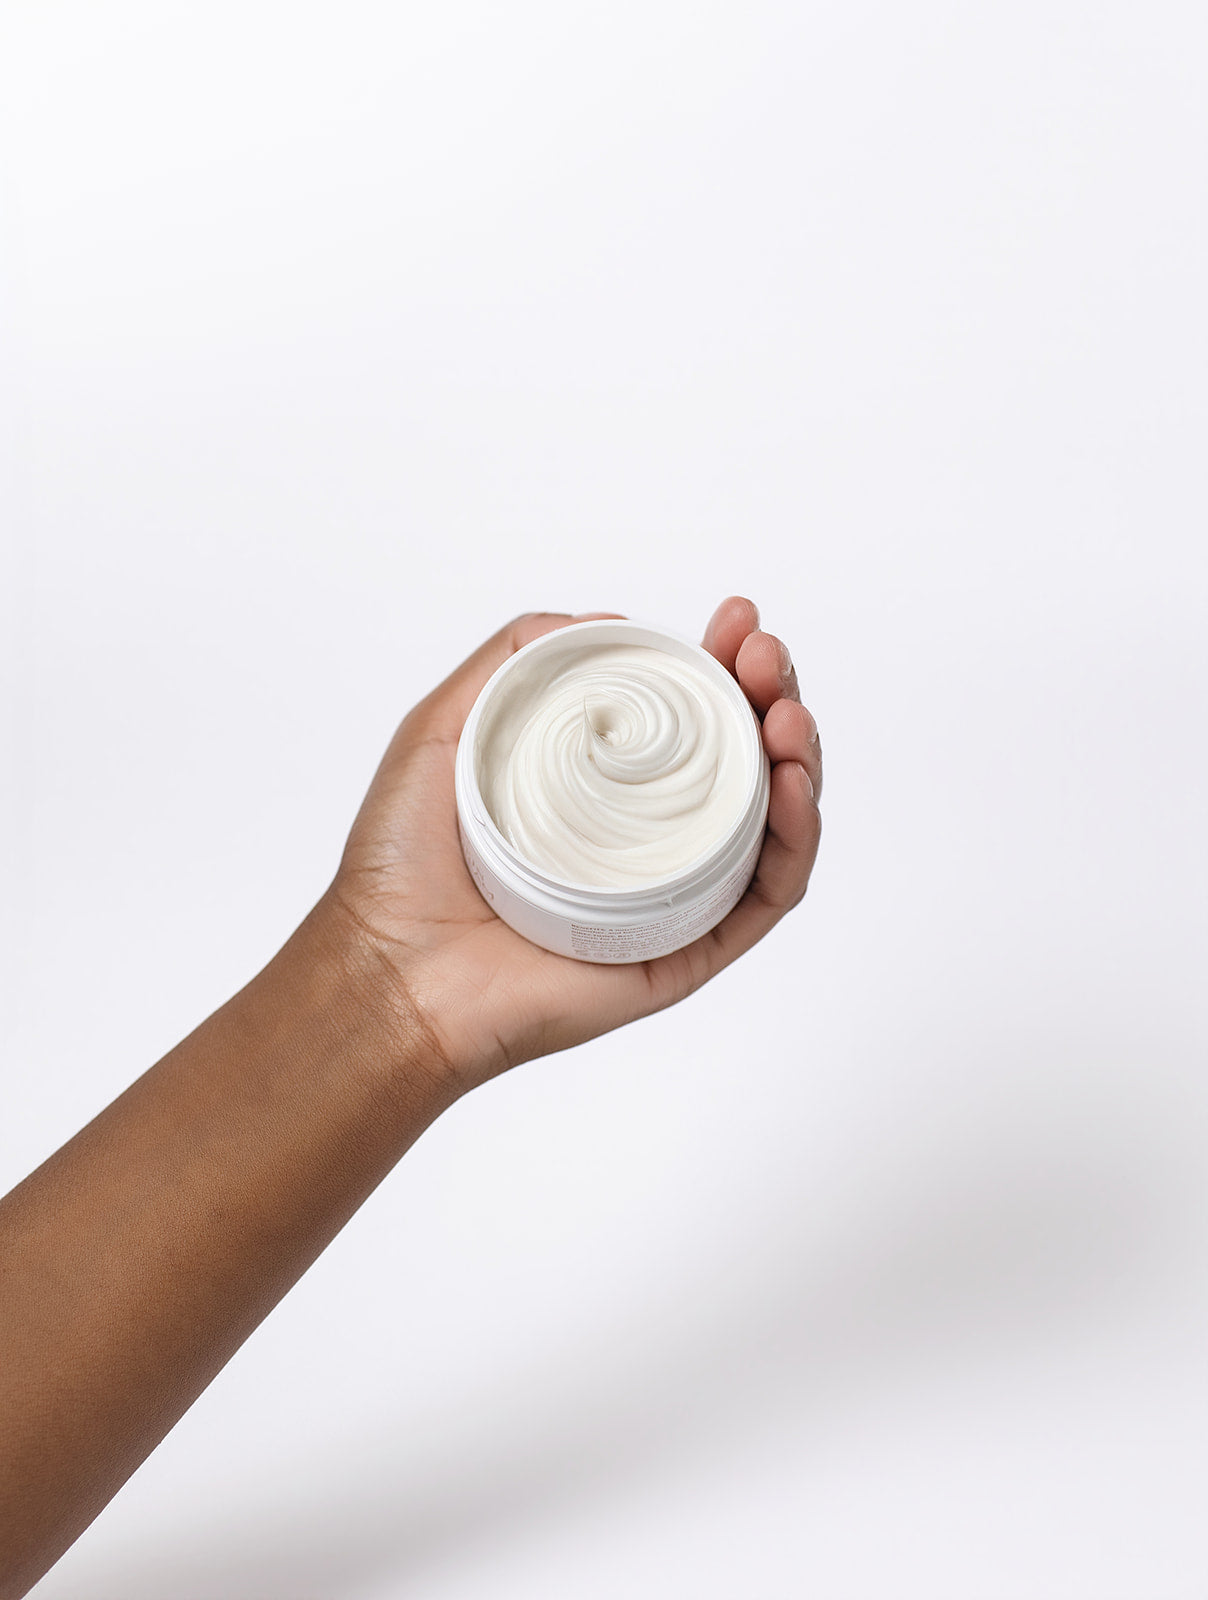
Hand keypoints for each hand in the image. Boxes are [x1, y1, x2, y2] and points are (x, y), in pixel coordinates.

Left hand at [320, 596, 822, 1091]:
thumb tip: (607, 618)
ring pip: (771, 822)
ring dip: (799, 758)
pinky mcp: (688, 951)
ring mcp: (674, 895)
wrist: (391, 971)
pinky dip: (797, 841)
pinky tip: (793, 790)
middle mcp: (647, 838)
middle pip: (744, 758)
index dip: (722, 661)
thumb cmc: (400, 864)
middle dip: (770, 694)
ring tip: (788, 715)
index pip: (688, 716)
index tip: (733, 619)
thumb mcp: (444, 729)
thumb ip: (512, 662)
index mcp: (600, 788)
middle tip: (765, 655)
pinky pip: (767, 896)